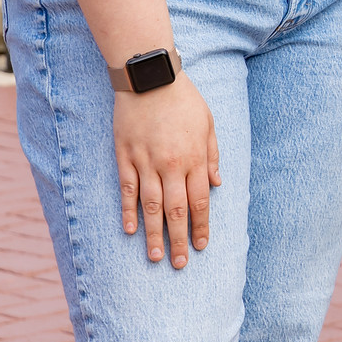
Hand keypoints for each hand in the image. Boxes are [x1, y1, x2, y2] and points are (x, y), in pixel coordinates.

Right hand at [116, 76, 219, 267]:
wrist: (150, 78)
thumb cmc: (184, 100)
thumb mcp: (208, 124)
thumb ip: (212, 156)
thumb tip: (216, 184)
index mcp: (194, 157)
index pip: (200, 200)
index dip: (201, 225)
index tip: (201, 246)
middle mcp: (171, 164)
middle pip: (176, 210)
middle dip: (179, 238)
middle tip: (180, 264)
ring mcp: (146, 162)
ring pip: (150, 206)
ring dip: (153, 233)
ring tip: (156, 257)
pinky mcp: (125, 157)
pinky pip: (127, 189)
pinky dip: (128, 211)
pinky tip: (130, 230)